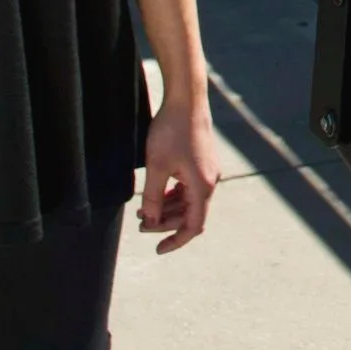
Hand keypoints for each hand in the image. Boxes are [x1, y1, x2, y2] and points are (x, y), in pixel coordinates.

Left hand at [138, 89, 224, 253]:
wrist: (186, 99)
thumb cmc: (172, 130)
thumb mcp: (157, 167)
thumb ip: (153, 197)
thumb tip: (150, 221)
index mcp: (202, 185)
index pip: (193, 226)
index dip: (176, 240)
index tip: (158, 250)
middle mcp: (209, 181)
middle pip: (189, 214)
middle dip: (165, 223)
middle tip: (140, 225)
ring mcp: (207, 170)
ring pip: (188, 201)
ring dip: (167, 209)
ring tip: (143, 211)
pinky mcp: (201, 161)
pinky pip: (188, 187)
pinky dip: (172, 195)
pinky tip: (156, 194)